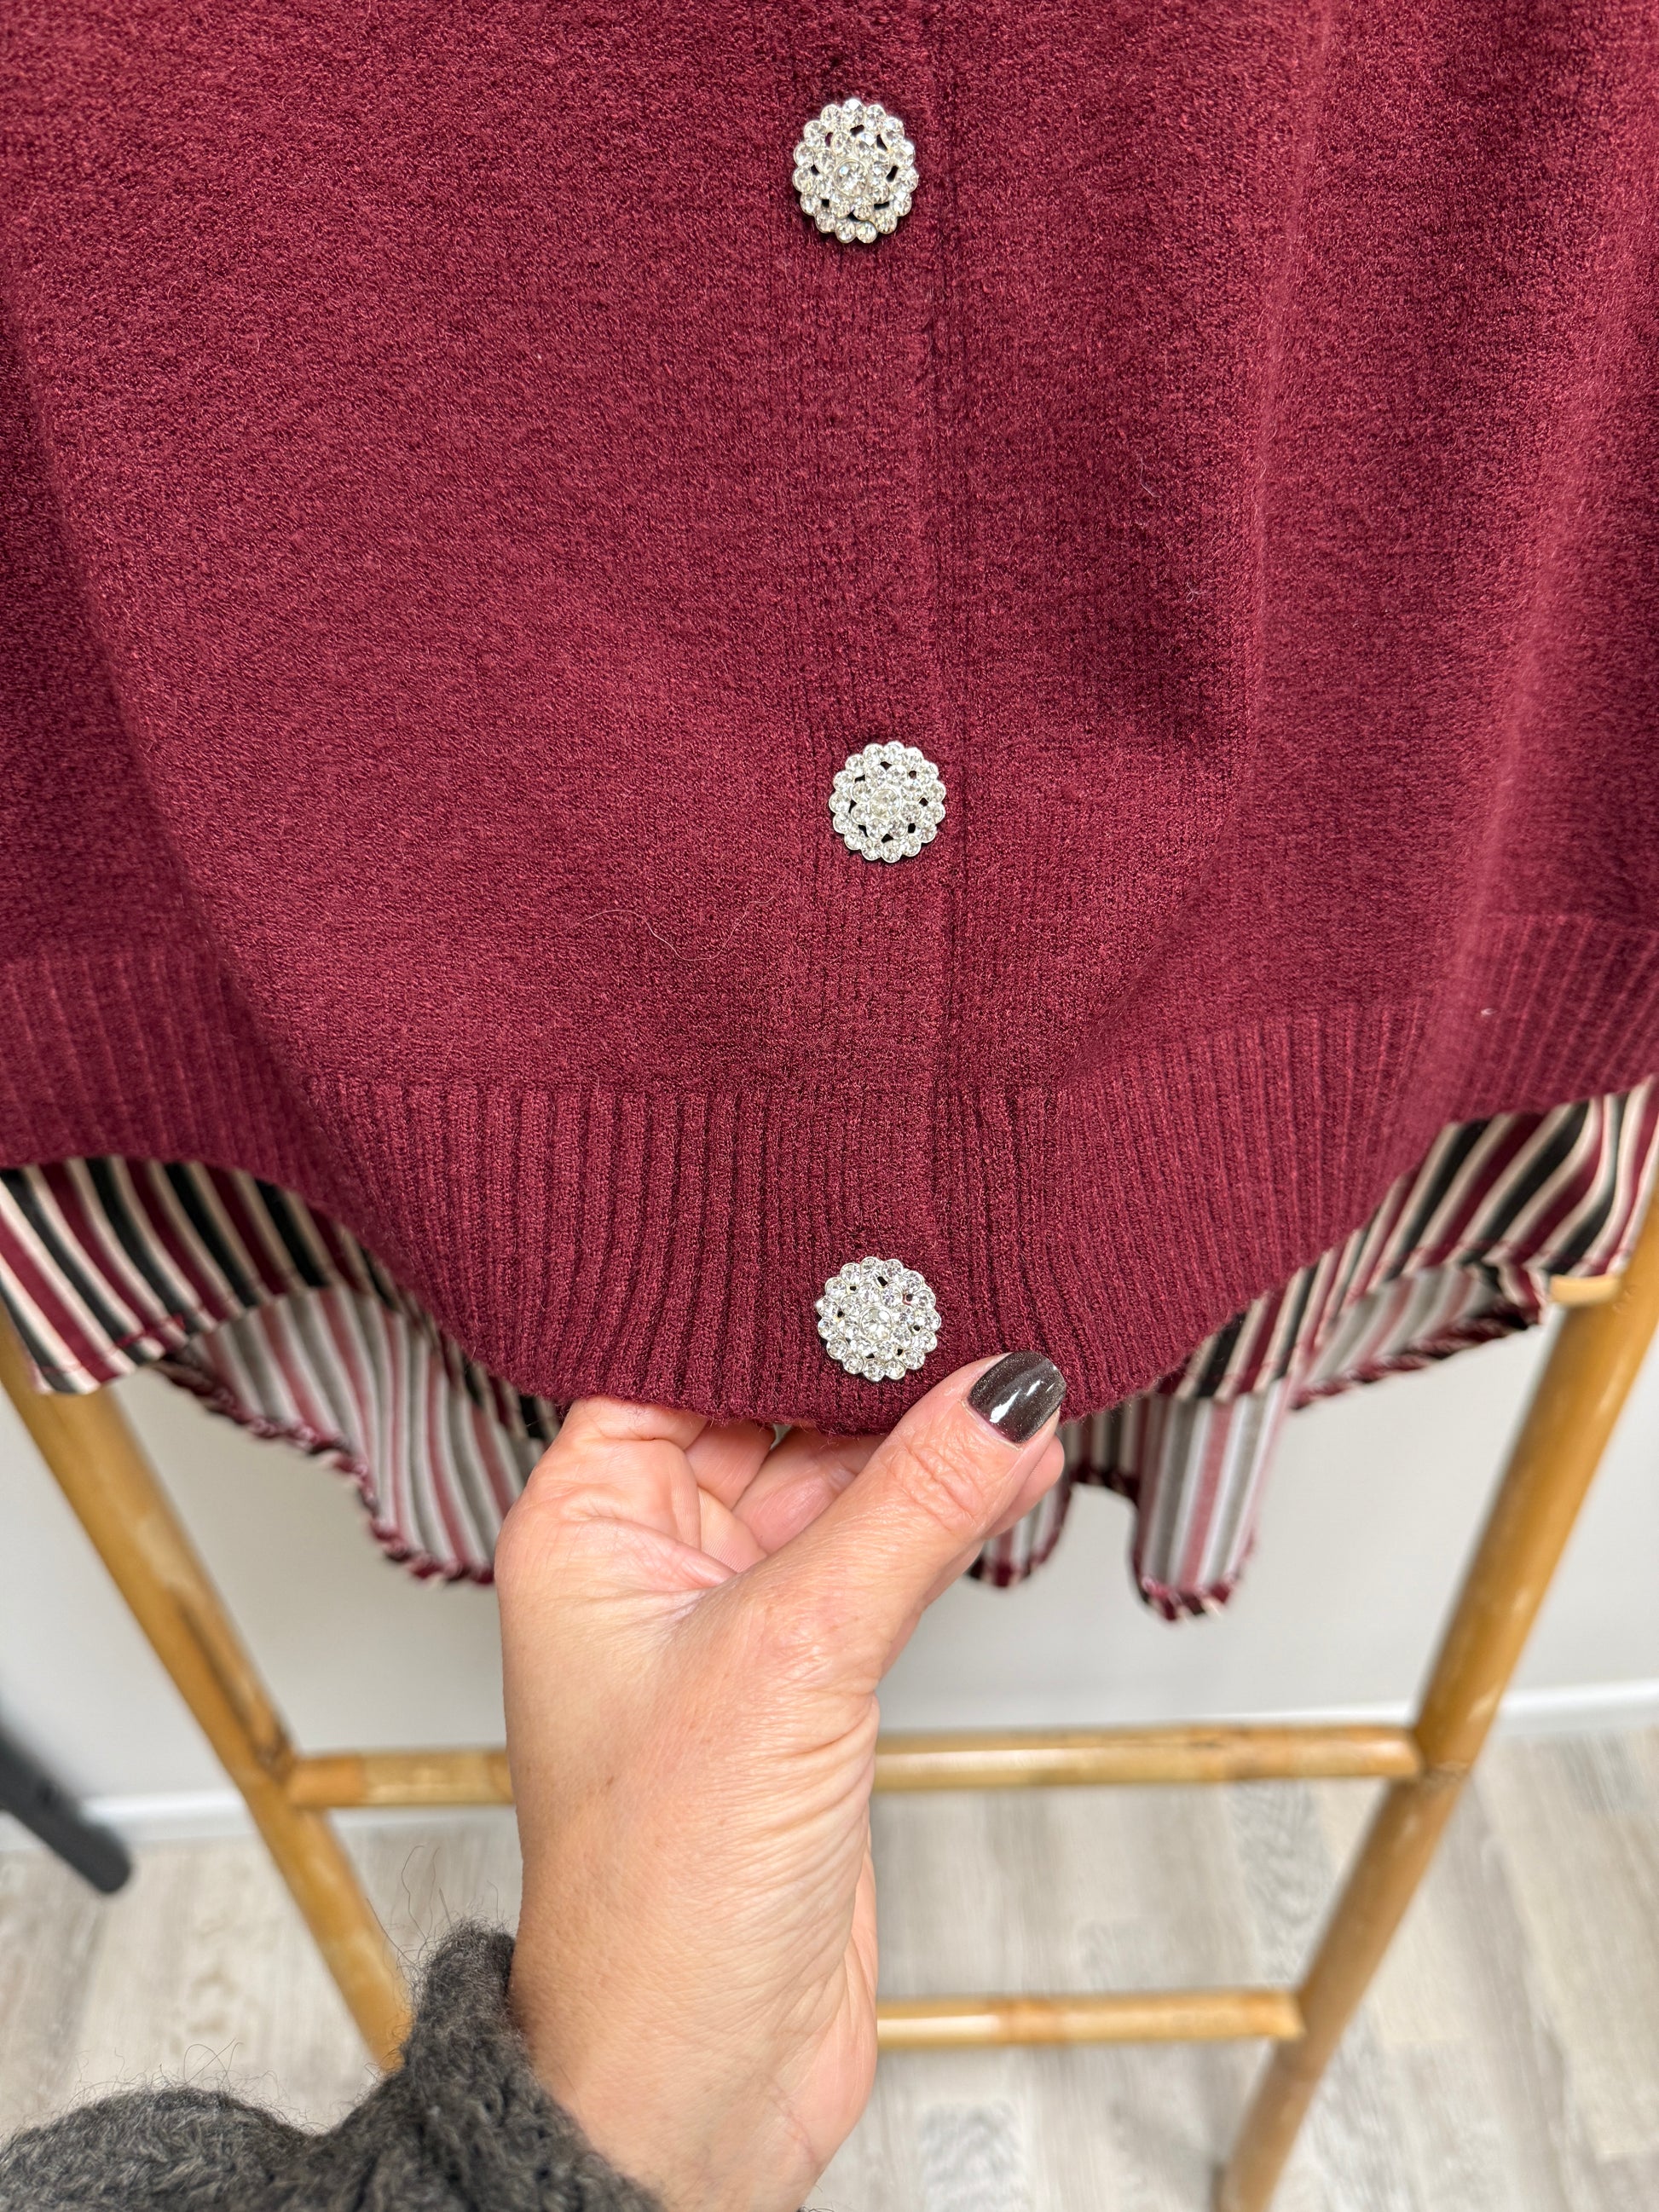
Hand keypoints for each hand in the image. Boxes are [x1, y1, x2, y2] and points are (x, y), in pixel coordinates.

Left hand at [496, 1350, 1066, 2211]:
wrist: (700, 2075)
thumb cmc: (659, 1889)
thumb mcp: (795, 1657)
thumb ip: (907, 1510)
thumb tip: (998, 1391)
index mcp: (584, 1526)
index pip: (669, 1362)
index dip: (759, 1307)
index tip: (861, 1249)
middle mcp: (649, 1559)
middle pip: (763, 1413)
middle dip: (861, 1368)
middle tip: (963, 1293)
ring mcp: (735, 1618)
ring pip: (834, 1485)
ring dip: (919, 1442)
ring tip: (1013, 1376)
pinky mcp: (807, 1674)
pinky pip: (879, 1555)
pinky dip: (941, 1513)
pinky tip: (1008, 1465)